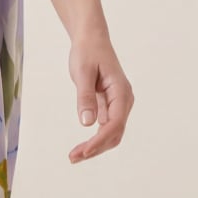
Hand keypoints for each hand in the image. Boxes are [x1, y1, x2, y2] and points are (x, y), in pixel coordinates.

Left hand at [68, 32, 134, 162]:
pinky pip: (106, 127)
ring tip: (74, 156)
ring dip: (95, 147)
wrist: (91, 39)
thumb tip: (87, 122)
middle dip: (96, 148)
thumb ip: (85, 97)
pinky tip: (82, 147)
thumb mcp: (82, 72)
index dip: (100, 140)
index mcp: (121, 92)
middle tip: (73, 158)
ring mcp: (118, 104)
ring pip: (111, 133)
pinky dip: (95, 139)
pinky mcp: (109, 106)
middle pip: (115, 133)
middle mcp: (124, 100)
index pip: (115, 123)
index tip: (84, 151)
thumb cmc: (87, 52)